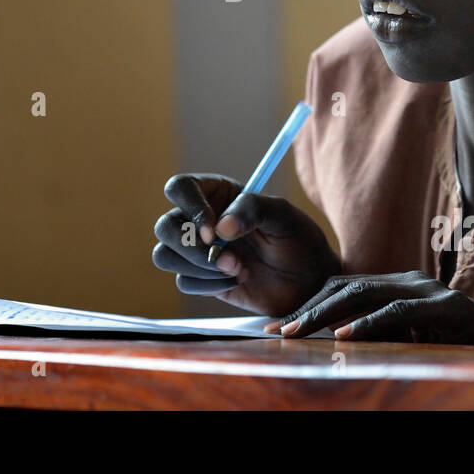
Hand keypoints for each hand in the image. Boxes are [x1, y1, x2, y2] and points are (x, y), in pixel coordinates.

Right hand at [152, 173, 341, 315]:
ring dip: (200, 267)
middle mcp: (200, 220)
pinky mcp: (200, 279)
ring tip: (239, 269)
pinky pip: (183, 282)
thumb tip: (221, 228)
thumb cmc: (298, 239)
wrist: (308, 282)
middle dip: (191, 246)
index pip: (180, 188)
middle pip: (164, 226)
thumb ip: (253, 209)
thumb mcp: (284, 215)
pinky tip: (238, 281)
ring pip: (165, 255)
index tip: (213, 231)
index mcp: (217, 194)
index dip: (189, 207)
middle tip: (228, 258)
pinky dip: (209, 285)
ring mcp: (198, 251)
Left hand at [265, 271, 473, 346]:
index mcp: (397, 285)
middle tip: (279, 330)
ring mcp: (428, 290)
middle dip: (309, 308)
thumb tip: (332, 346)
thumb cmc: (458, 347)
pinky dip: (368, 323)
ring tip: (299, 332)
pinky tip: (345, 336)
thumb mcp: (410, 340)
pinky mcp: (447, 307)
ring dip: (327, 313)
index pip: (342, 286)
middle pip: (346, 285)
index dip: (310, 304)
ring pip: (365, 293)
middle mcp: (409, 280)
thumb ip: (379, 336)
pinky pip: (399, 312)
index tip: (280, 326)